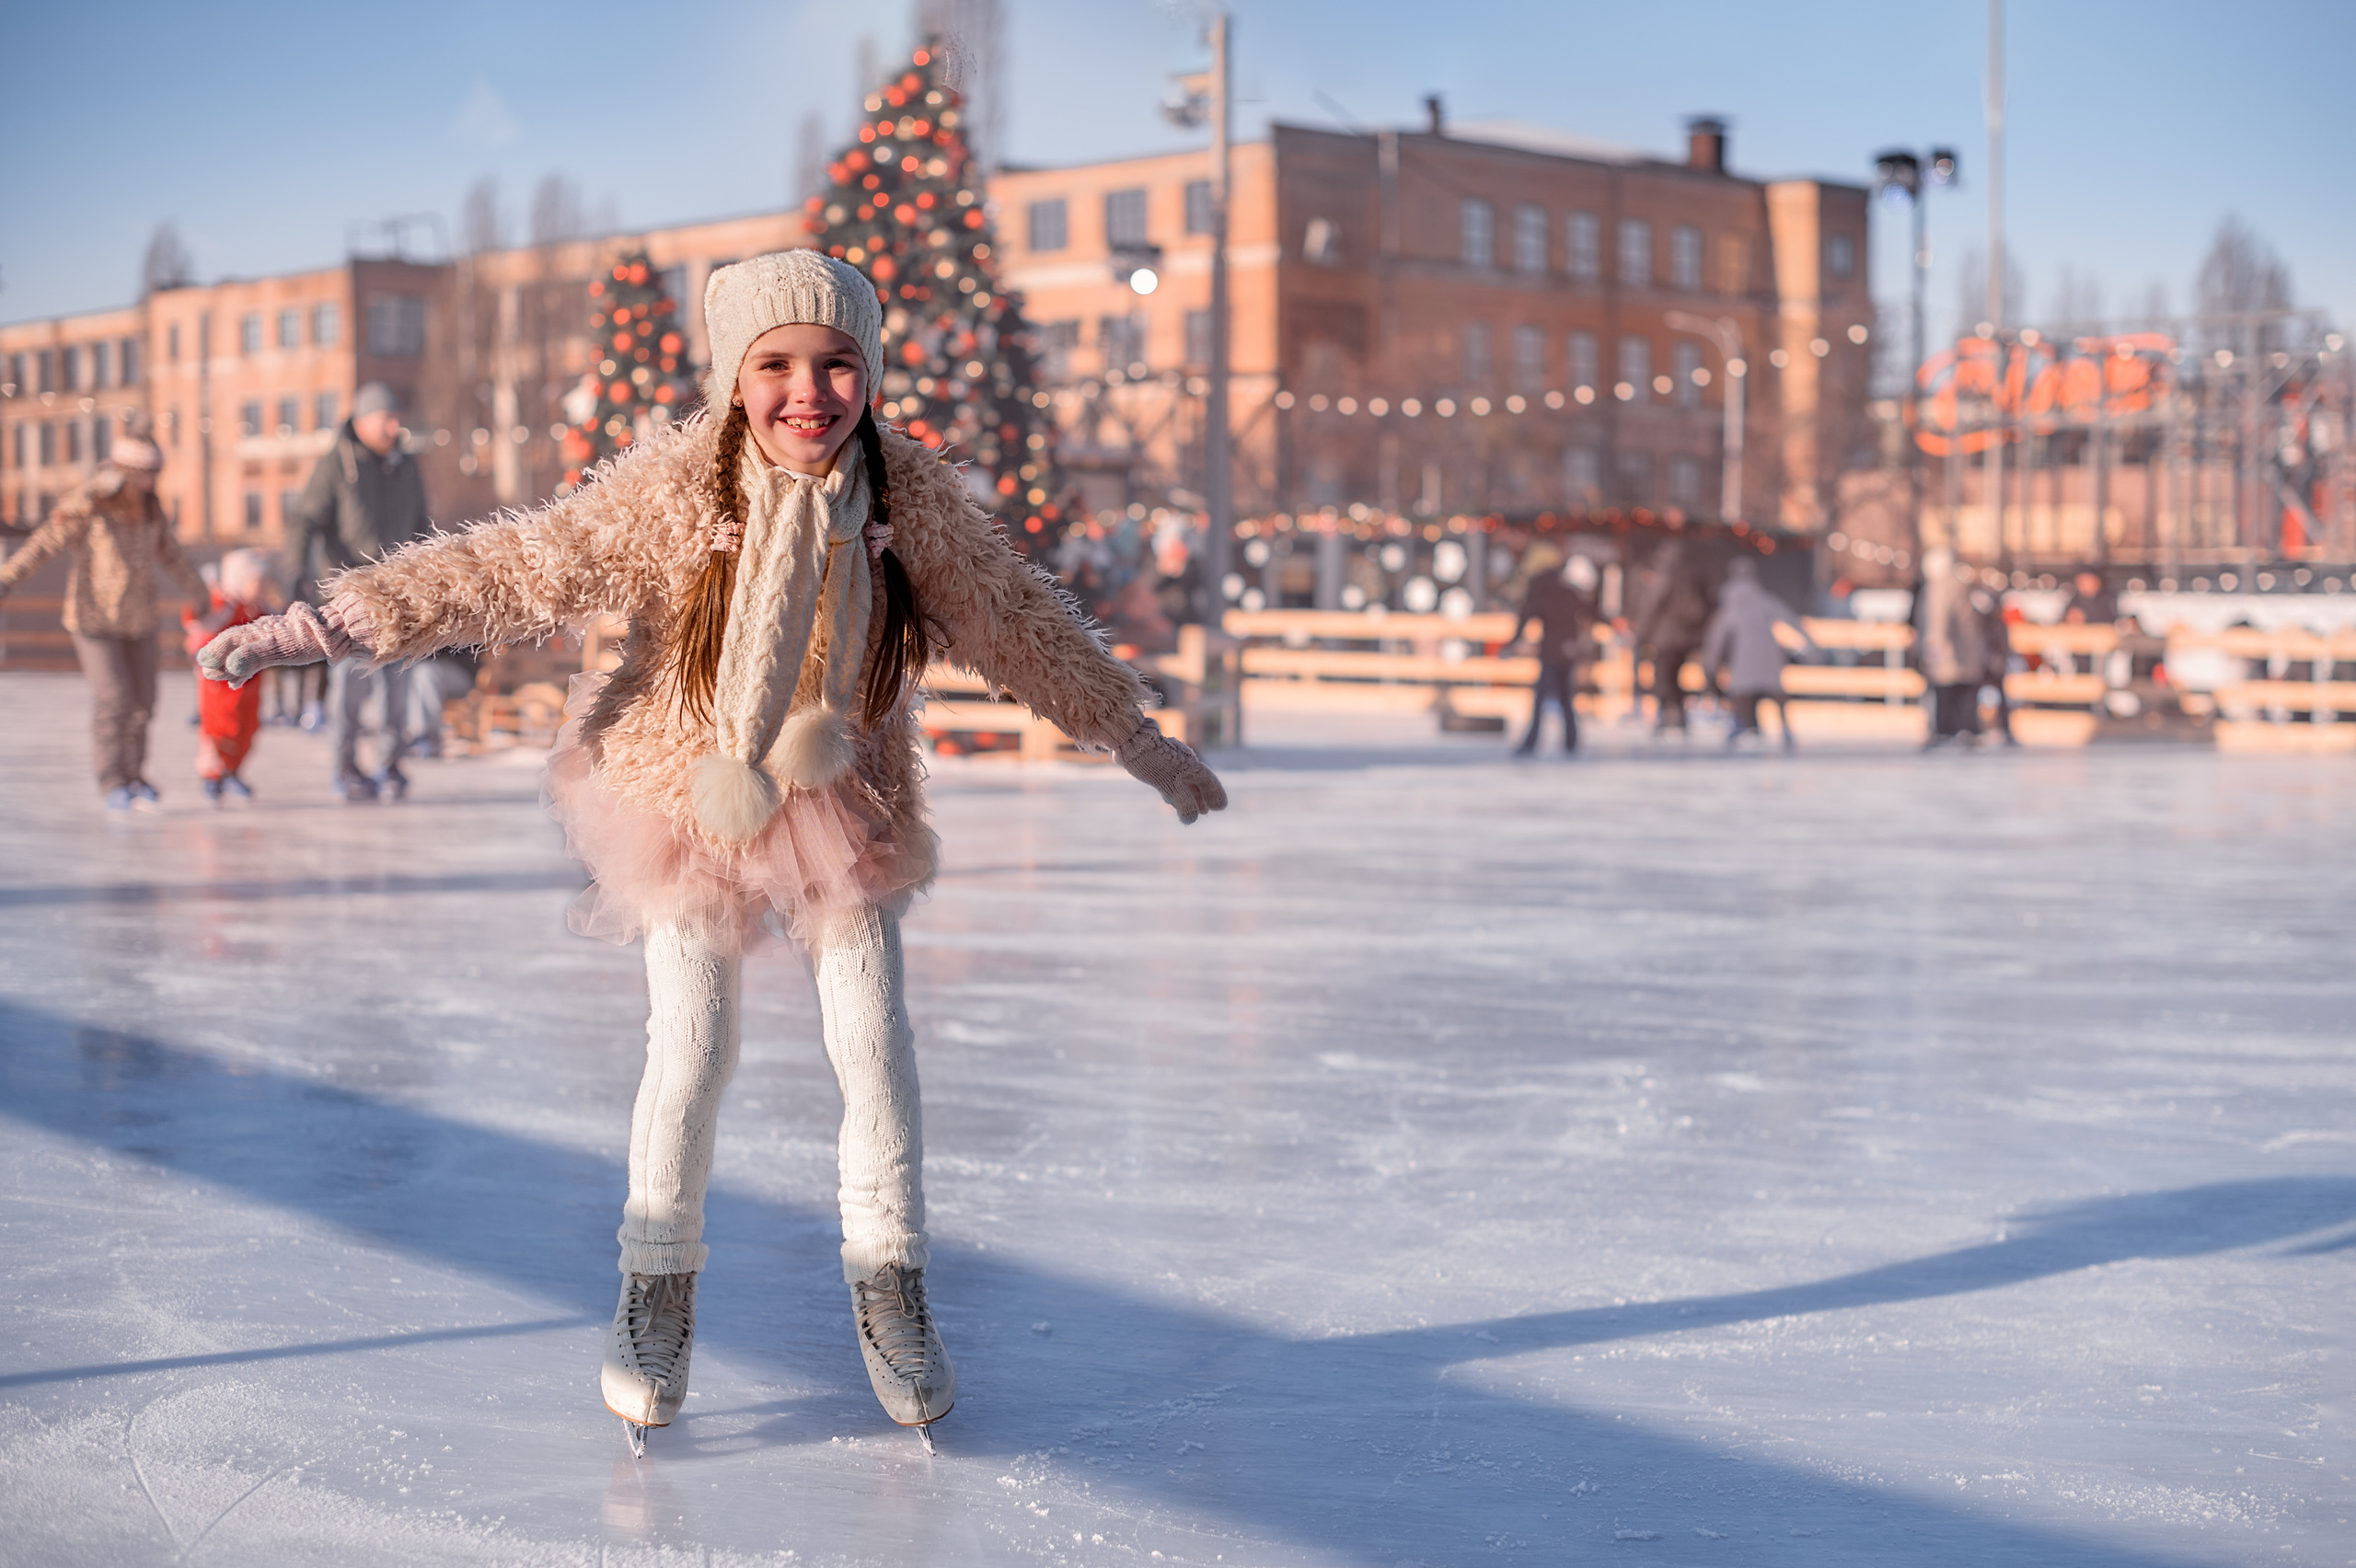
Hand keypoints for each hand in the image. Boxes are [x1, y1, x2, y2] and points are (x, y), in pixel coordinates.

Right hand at [197, 602, 350, 688]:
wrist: (336, 633)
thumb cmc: (309, 639)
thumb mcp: (279, 649)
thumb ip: (254, 656)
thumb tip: (230, 666)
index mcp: (257, 631)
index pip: (230, 640)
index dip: (215, 651)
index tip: (203, 664)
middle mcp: (262, 632)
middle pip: (234, 645)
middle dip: (219, 658)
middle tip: (207, 673)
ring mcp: (272, 639)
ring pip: (244, 651)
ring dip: (230, 666)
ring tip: (220, 678)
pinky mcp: (282, 646)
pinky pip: (257, 657)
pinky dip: (245, 668)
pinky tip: (239, 680)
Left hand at [1113, 716, 1226, 824]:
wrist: (1130, 740)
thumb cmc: (1152, 761)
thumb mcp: (1169, 785)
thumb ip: (1183, 802)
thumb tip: (1192, 819)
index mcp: (1191, 765)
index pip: (1209, 782)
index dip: (1216, 795)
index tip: (1220, 807)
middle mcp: (1184, 762)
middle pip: (1197, 782)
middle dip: (1200, 798)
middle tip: (1204, 812)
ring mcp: (1171, 762)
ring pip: (1183, 781)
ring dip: (1186, 796)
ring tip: (1187, 809)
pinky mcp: (1158, 763)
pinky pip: (1170, 779)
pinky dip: (1173, 790)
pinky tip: (1168, 798)